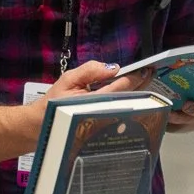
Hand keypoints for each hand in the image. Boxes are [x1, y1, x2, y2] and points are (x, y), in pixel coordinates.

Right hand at [21, 60, 150, 142]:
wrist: (43, 126)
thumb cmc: (54, 103)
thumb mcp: (68, 80)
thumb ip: (90, 71)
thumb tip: (113, 67)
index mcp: (97, 100)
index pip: (123, 86)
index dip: (136, 77)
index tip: (146, 68)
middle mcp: (105, 110)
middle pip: (130, 96)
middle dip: (142, 84)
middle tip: (151, 72)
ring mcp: (106, 118)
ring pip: (128, 103)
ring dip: (138, 92)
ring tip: (145, 80)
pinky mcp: (105, 123)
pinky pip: (121, 109)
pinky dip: (130, 100)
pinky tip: (134, 93)